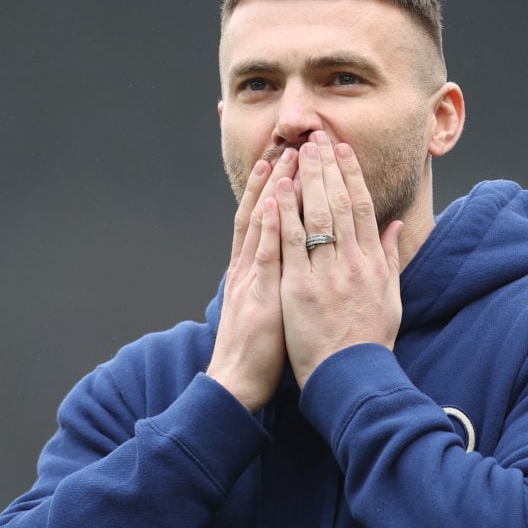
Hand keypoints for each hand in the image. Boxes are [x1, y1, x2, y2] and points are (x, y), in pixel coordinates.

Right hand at [206, 148, 297, 412]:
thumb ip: (279, 281)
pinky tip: (277, 201)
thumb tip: (291, 264)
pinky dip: (270, 226)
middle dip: (274, 179)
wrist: (236, 383)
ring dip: (271, 190)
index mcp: (254, 271)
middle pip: (261, 214)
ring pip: (261, 225)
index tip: (288, 160)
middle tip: (288, 144)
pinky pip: (265, 255)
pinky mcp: (257, 295)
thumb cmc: (258, 351)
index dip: (276, 190)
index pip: (266, 221)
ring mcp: (250, 279)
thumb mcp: (270, 307)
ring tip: (282, 156)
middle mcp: (248, 267)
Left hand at [276, 131, 402, 386]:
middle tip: (317, 138)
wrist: (351, 377)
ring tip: (298, 152)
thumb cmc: (369, 341)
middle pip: (340, 204)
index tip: (342, 151)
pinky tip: (279, 190)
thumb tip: (395, 226)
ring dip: (307, 180)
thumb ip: (390, 258)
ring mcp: (325, 275)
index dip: (352, 175)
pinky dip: (285, 214)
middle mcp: (352, 264)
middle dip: (328, 168)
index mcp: (373, 264)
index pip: (363, 208)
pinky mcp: (299, 289)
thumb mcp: (390, 298)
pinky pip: (291, 244)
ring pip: (317, 217)